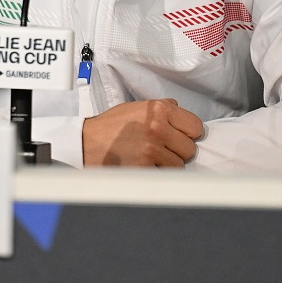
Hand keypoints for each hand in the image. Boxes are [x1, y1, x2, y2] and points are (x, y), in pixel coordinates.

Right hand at [82, 99, 203, 166]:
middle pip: (190, 148)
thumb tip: (179, 111)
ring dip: (168, 164)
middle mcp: (157, 127)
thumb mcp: (136, 108)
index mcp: (158, 109)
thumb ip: (160, 108)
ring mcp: (152, 148)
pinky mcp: (145, 167)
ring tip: (150, 158)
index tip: (180, 137)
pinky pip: (165, 175)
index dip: (188, 133)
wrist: (86, 143)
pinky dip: (157, 173)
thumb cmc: (110, 127)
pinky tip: (144, 166)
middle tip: (162, 149)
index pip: (195, 126)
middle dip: (178, 151)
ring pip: (179, 164)